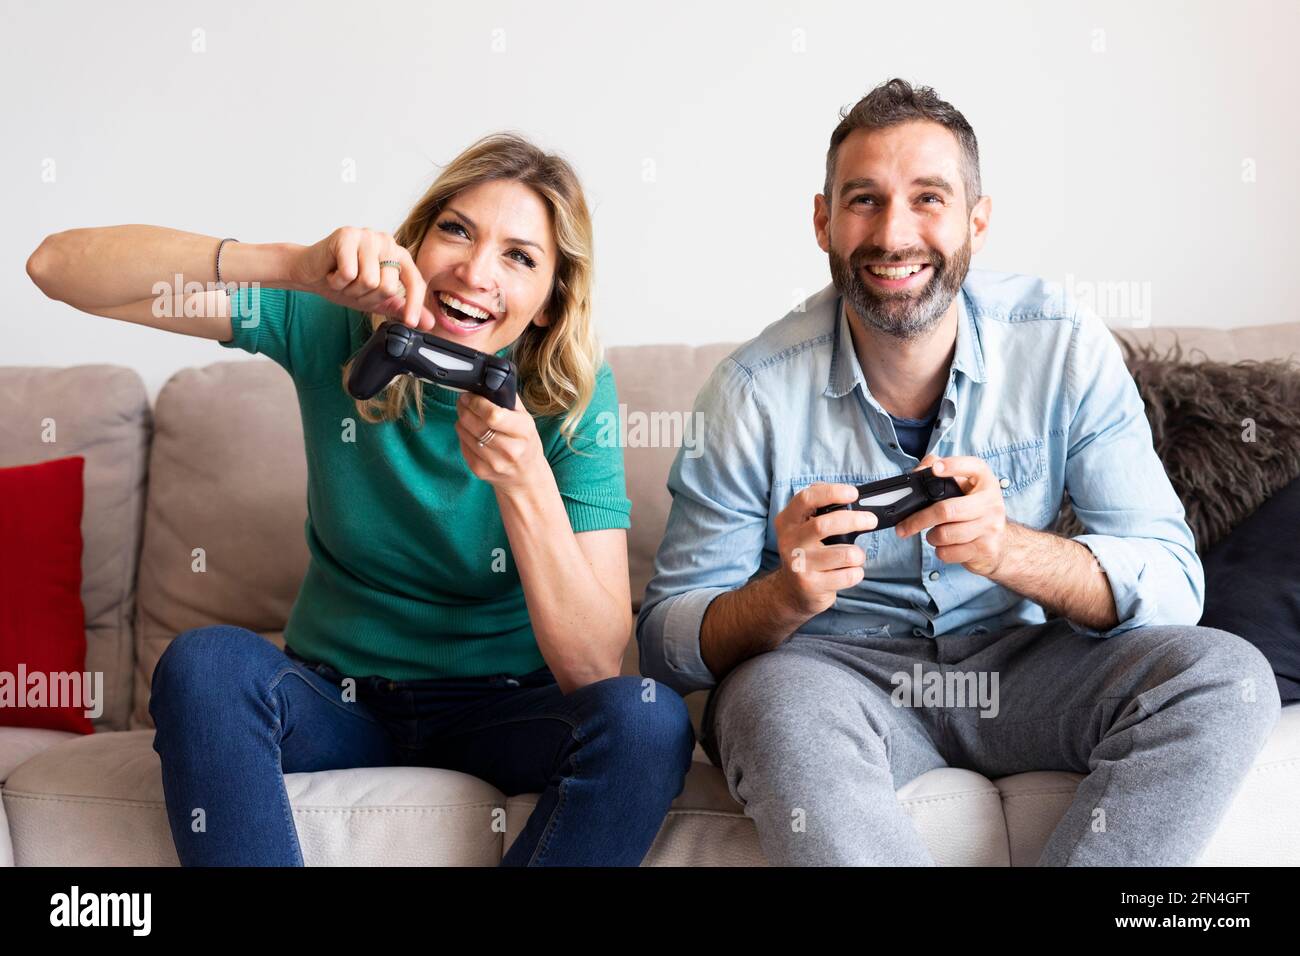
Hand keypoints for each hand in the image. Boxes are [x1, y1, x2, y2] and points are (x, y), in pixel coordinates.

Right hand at [289, 226, 435, 329]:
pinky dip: (338, 281)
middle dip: (366, 296)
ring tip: (343, 279)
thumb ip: (401, 307)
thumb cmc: (345, 282)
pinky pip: (349, 274)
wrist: (311, 273)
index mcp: (399, 255)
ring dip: (351, 289)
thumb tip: (429, 323)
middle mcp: (387, 242)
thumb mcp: (376, 299)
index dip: (413, 305)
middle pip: (387, 286)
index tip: (410, 323)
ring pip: (368, 281)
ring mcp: (368, 236)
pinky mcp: (346, 235)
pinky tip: (333, 272)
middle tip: (354, 287)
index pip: (415, 282)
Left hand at [454, 391, 546, 494]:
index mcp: (524, 431)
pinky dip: (462, 436)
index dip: (476, 403)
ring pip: (465, 434)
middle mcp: (511, 449)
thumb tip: (488, 381)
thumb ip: (509, 400)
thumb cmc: (524, 442)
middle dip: (464, 409)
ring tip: (464, 415)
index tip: (469, 396)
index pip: (494, 415)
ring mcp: (495, 462)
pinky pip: (462, 447)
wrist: (525, 475)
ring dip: (461, 421)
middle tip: (462, 401)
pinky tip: (468, 431)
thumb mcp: (526, 419)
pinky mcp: (481, 471)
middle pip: (476, 424)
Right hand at [772, 482, 878, 616]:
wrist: (792, 591)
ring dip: (858, 554)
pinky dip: (856, 573)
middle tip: (870, 520)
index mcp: (787, 521)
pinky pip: (849, 576)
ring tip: (854, 556)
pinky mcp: (812, 586)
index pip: (806, 499)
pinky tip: (847, 572)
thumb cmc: (807, 552)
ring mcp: (799, 565)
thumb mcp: (802, 527)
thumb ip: (819, 509)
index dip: (831, 492)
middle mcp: (789, 542)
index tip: (853, 493)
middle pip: (824, 525)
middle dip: (854, 520)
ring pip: (845, 554)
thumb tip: (847, 493)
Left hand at [894, 454, 1008, 576]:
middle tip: (903, 526)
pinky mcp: (985, 549)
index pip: (973, 467)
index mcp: (986, 482)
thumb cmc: (975, 510)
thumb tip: (919, 470)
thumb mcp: (965, 488)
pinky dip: (940, 551)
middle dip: (919, 519)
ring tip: (934, 534)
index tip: (935, 469)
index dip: (953, 466)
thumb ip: (943, 473)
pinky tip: (946, 546)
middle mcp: (992, 503)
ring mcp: (990, 527)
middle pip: (946, 510)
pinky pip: (949, 552)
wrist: (1002, 544)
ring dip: (931, 537)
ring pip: (945, 534)